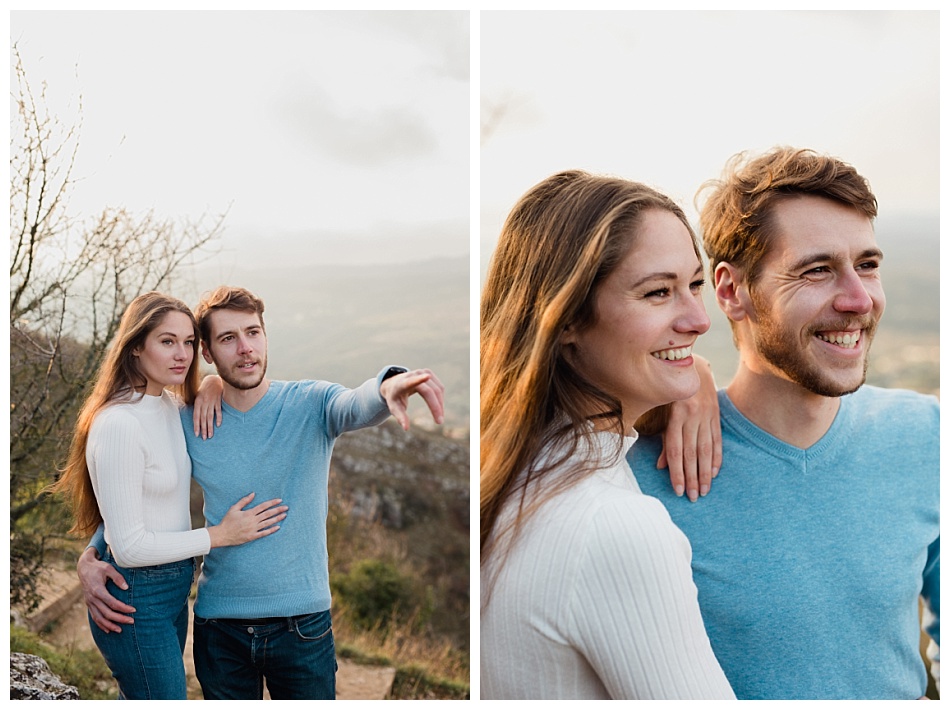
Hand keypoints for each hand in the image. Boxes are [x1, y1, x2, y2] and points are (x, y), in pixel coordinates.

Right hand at [77, 546, 134, 633]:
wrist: (84, 568)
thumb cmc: (98, 567)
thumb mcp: (108, 568)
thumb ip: (118, 577)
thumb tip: (126, 587)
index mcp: (97, 590)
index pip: (112, 603)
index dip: (123, 608)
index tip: (134, 610)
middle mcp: (92, 598)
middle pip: (106, 613)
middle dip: (119, 619)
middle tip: (132, 621)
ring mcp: (89, 602)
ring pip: (99, 618)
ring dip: (110, 625)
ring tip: (120, 630)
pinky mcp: (89, 604)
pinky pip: (94, 617)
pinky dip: (101, 625)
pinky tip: (108, 630)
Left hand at [193, 375, 223, 438]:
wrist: (213, 380)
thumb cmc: (204, 389)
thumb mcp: (197, 396)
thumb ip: (197, 406)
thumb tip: (196, 417)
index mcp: (197, 402)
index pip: (196, 416)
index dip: (196, 426)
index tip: (197, 434)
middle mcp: (204, 403)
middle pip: (203, 418)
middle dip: (203, 429)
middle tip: (204, 438)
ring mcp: (211, 402)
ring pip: (210, 416)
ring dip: (210, 427)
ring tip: (210, 435)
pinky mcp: (218, 401)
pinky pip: (218, 411)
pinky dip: (218, 418)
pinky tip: (218, 425)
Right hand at [208, 492, 287, 547]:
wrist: (222, 534)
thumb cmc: (227, 521)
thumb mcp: (234, 508)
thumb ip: (244, 501)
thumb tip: (253, 493)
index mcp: (249, 513)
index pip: (263, 506)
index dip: (272, 503)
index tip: (280, 500)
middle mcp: (253, 521)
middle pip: (268, 514)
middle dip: (278, 510)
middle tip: (286, 507)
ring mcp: (253, 529)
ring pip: (268, 523)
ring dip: (277, 519)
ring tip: (284, 515)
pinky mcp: (252, 536)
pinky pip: (264, 533)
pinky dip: (271, 530)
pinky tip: (278, 527)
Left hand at [379, 368, 444, 429]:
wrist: (394, 384)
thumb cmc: (394, 398)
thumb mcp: (394, 408)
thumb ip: (400, 417)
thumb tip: (406, 428)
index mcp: (402, 384)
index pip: (410, 382)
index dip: (419, 380)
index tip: (427, 376)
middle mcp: (413, 375)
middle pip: (429, 391)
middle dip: (436, 406)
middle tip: (439, 422)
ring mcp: (422, 372)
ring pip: (437, 389)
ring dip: (440, 404)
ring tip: (439, 417)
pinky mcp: (428, 372)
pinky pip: (439, 388)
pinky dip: (440, 399)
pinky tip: (438, 406)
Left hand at [657, 355, 720, 501]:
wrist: (694, 366)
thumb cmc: (670, 391)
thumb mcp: (662, 410)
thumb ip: (661, 437)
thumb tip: (660, 466)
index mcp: (676, 415)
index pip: (675, 450)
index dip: (676, 472)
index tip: (678, 490)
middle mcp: (693, 416)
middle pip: (691, 453)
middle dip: (692, 478)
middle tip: (692, 497)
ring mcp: (707, 416)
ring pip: (706, 450)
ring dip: (705, 473)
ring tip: (704, 491)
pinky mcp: (716, 415)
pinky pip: (718, 440)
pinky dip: (717, 458)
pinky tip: (715, 473)